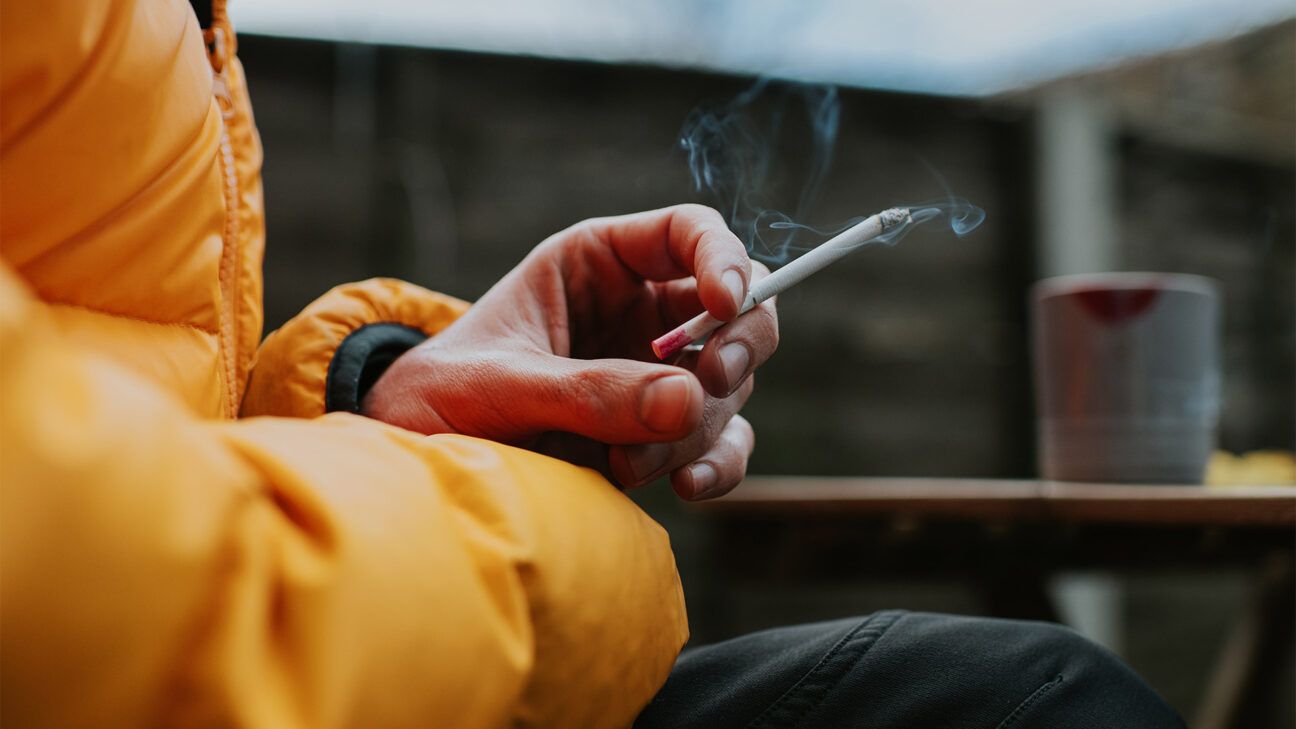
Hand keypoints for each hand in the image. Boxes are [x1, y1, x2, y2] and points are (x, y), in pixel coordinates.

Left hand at [363, 204, 778, 499]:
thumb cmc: (443, 394)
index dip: (723, 258)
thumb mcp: (501, 383)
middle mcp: (640, 314)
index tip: (723, 302)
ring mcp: (657, 376)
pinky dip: (718, 465)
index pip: (691, 233)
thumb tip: (687, 400)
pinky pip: (721, 443)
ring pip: (728, 386)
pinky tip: (688, 485)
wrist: (420, 460)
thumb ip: (587, 390)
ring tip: (628, 463)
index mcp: (600, 263)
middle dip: (737, 344)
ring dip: (697, 426)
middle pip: (740, 308)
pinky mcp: (660, 435)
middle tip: (709, 380)